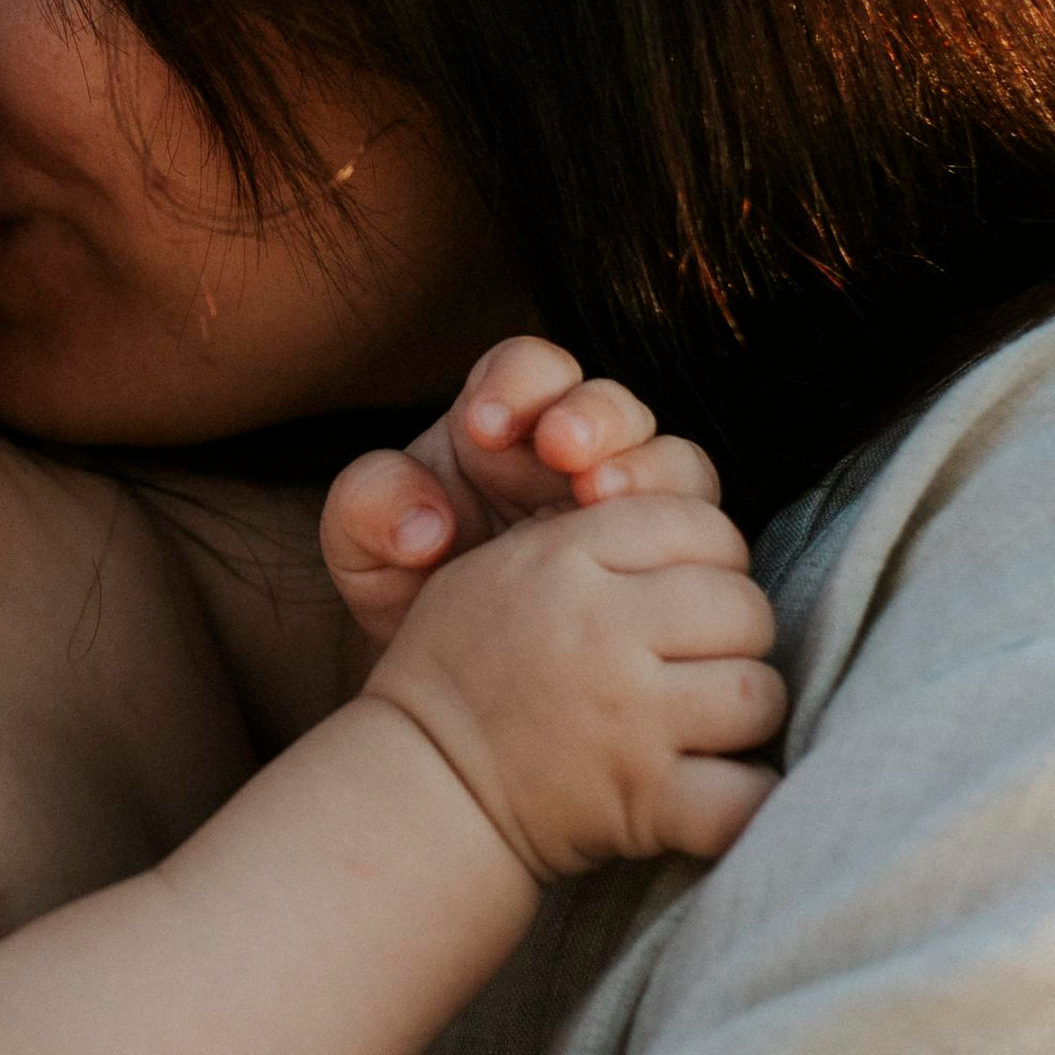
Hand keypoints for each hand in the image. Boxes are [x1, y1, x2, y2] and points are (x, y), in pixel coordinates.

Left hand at [324, 338, 721, 646]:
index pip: (533, 368)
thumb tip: (425, 522)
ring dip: (645, 471)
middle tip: (565, 451)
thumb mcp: (359, 549)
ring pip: (672, 461)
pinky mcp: (660, 565)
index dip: (521, 381)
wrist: (444, 686)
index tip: (485, 425)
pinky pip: (694, 537)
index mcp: (503, 426)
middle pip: (617, 406)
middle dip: (597, 418)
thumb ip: (370, 506)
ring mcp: (626, 511)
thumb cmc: (400, 594)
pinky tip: (637, 565)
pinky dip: (676, 539)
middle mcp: (574, 457)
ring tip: (599, 498)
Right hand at [367, 493, 783, 878]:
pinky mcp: (644, 795)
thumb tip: (684, 531)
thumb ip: (581, 535)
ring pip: (758, 691)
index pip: (695, 522)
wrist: (421, 785)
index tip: (682, 594)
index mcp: (560, 561)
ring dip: (743, 714)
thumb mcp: (491, 569)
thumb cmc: (457, 672)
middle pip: (742, 605)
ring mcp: (629, 714)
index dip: (707, 556)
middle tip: (696, 662)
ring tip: (703, 724)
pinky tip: (718, 791)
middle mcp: (600, 629)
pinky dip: (745, 799)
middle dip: (734, 635)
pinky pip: (747, 792)